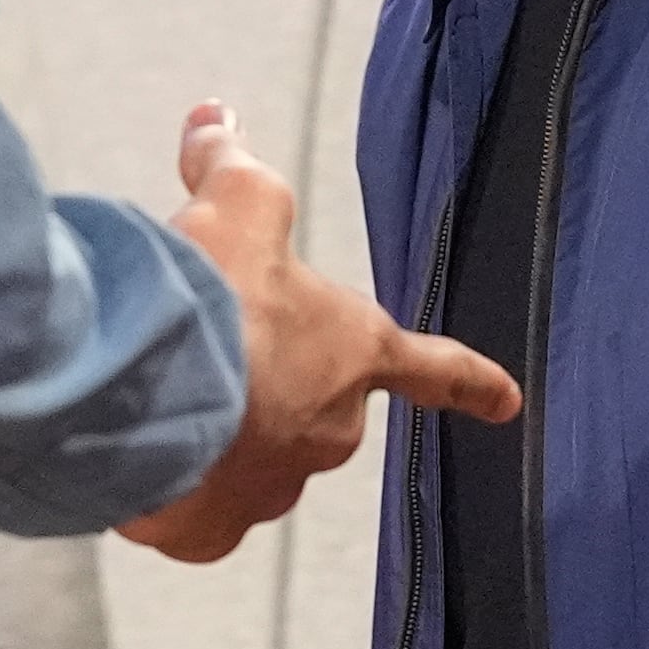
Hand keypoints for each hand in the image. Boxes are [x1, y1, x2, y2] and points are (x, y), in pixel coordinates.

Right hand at [119, 102, 517, 563]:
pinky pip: (197, 514)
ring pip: (247, 460)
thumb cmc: (211, 296)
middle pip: (309, 406)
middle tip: (210, 348)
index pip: (429, 365)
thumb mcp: (233, 203)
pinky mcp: (209, 530)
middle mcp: (326, 429)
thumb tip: (215, 118)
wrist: (144, 386)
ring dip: (216, 432)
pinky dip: (171, 491)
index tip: (506, 401)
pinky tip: (142, 454)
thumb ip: (230, 165)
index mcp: (353, 351)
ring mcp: (271, 486)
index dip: (468, 380)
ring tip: (162, 392)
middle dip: (266, 382)